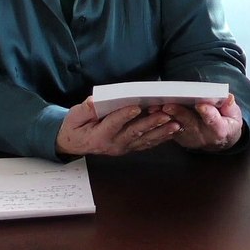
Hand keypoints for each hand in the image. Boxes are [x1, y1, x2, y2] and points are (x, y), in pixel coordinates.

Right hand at [55, 101, 179, 156]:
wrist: (74, 144)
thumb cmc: (75, 127)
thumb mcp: (74, 117)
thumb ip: (85, 110)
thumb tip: (95, 101)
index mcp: (99, 136)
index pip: (113, 124)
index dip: (124, 115)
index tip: (136, 107)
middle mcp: (114, 144)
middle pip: (134, 133)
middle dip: (151, 123)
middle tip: (165, 115)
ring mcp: (124, 147)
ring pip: (145, 140)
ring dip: (161, 132)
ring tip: (176, 124)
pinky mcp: (130, 147)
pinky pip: (147, 143)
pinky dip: (161, 137)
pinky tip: (173, 130)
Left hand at [163, 94, 243, 151]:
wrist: (219, 138)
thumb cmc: (227, 123)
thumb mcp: (234, 115)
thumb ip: (230, 106)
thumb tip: (228, 98)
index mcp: (219, 130)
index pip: (214, 122)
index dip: (208, 114)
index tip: (202, 105)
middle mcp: (202, 136)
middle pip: (190, 124)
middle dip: (179, 113)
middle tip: (168, 105)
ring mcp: (189, 138)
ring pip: (175, 127)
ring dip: (164, 118)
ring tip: (155, 108)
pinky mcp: (179, 137)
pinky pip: (168, 129)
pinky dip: (159, 120)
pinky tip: (152, 111)